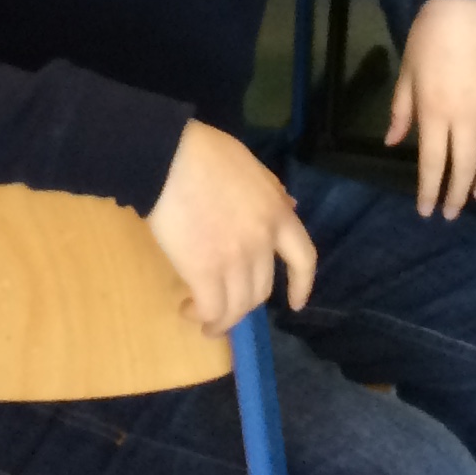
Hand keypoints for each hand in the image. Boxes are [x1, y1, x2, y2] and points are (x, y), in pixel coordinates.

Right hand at [145, 119, 316, 335]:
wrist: (171, 158)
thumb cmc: (208, 155)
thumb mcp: (254, 169)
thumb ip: (273, 193)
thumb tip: (289, 206)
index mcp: (278, 214)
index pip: (304, 259)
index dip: (302, 286)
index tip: (295, 304)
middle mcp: (263, 242)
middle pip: (262, 290)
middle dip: (245, 304)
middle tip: (226, 304)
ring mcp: (235, 259)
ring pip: (238, 306)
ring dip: (222, 319)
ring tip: (204, 319)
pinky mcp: (204, 270)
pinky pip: (212, 308)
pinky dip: (203, 317)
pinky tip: (189, 311)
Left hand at [386, 0, 475, 216]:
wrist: (463, 5)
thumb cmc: (427, 38)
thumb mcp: (406, 75)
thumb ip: (402, 112)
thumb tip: (392, 143)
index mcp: (435, 113)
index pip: (432, 164)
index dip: (429, 191)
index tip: (426, 210)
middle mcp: (466, 116)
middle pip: (465, 166)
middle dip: (458, 195)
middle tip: (453, 213)